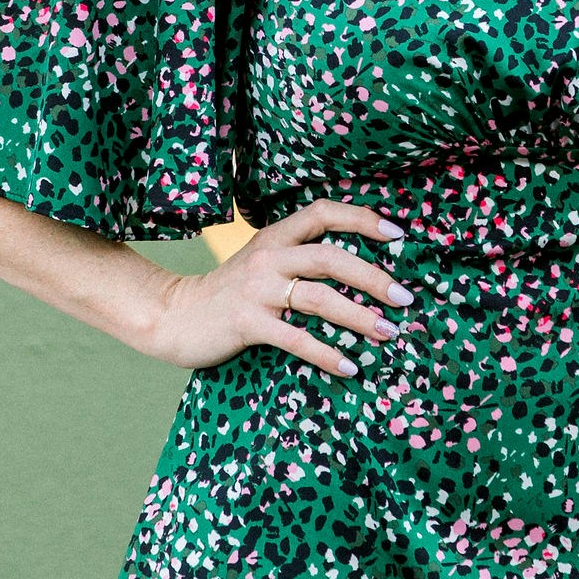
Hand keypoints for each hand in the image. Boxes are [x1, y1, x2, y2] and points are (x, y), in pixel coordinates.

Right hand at [137, 200, 414, 377]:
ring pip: (318, 297)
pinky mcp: (247, 323)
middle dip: (373, 277)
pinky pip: (295, 338)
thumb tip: (357, 271)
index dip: (362, 219)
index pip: (322, 213)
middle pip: (330, 257)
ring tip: (388, 333)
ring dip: (359, 317)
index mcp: (275, 237)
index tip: (399, 234)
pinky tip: (349, 366)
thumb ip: (298, 258)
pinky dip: (327, 353)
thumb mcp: (262, 263)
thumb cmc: (229, 293)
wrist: (174, 316)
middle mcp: (268, 257)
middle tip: (405, 298)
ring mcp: (256, 290)